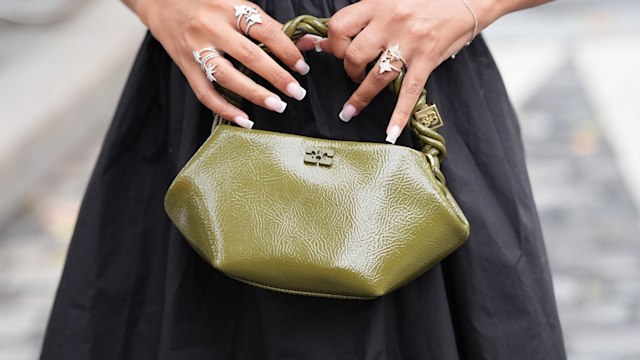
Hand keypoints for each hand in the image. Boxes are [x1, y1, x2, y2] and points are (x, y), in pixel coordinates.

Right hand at [137, 0, 310, 127]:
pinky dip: (225, 109)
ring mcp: (196, 48)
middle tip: (296, 92)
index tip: (302, 67)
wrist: (161, 3)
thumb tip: (303, 43)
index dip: (286, 50)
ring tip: (277, 105)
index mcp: (228, 8)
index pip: (264, 30)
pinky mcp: (185, 66)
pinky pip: (205, 93)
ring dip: (255, 94)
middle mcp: (211, 27)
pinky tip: (244, 120)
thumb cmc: (206, 5)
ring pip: (228, 77)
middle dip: (277, 76)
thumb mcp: (235, 5)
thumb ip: (266, 24)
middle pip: (249, 55)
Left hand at [319, 0, 498, 142]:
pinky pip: (409, 92)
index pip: (339, 26)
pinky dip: (399, 116)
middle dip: (348, 70)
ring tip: (349, 111)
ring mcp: (410, 42)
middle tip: (354, 75)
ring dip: (360, 97)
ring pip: (376, 76)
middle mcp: (391, 22)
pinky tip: (392, 133)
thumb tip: (327, 41)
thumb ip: (363, 19)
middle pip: (354, 55)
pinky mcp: (428, 58)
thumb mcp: (391, 0)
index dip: (333, 43)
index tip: (337, 51)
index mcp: (378, 4)